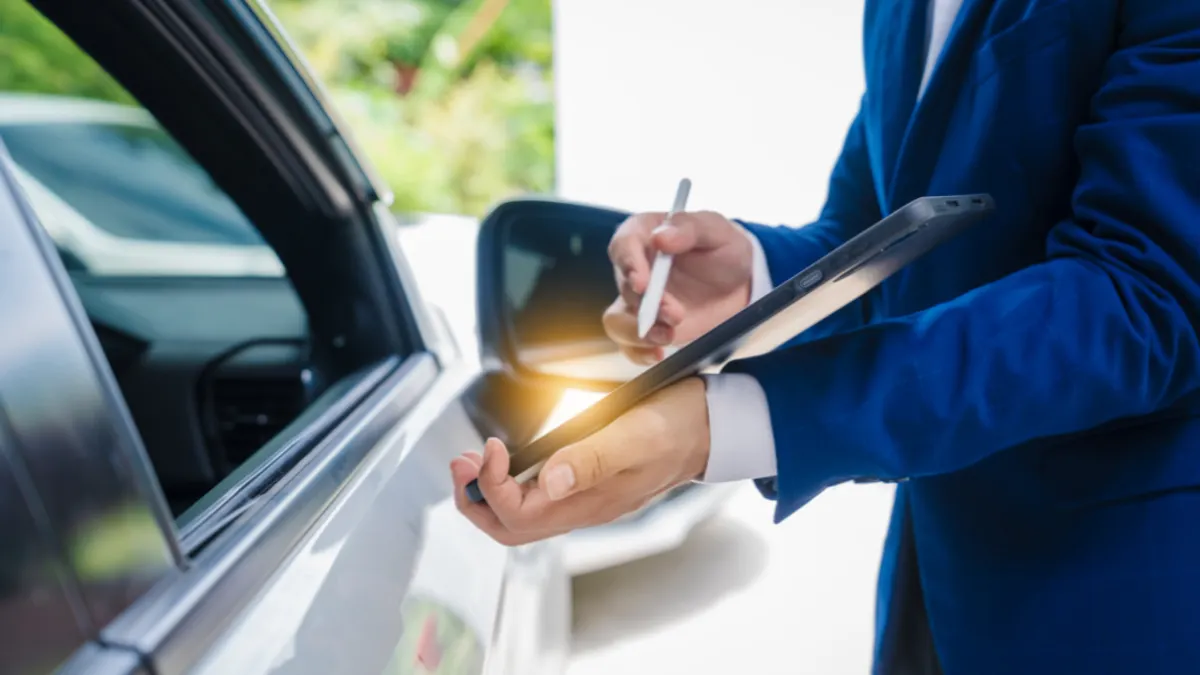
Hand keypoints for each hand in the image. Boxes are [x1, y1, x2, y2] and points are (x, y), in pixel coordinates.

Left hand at [450, 378, 710, 545]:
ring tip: (472, 458)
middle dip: (475, 498)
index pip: (518, 516)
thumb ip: (592, 458)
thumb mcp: (635, 434)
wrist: (713, 426)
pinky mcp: (589, 481)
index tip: (492, 446)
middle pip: (510, 527)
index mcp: (590, 502)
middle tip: (461, 461)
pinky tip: (507, 454)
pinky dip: (510, 480)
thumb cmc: (678, 426)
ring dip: (488, 490)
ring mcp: (585, 497)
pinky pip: (537, 497)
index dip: (493, 485)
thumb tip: (547, 481)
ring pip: (520, 514)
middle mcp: (583, 507)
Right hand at [604, 211, 752, 364]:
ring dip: (638, 332)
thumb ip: (690, 228)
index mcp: (643, 234)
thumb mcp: (716, 230)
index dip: (629, 265)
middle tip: (676, 314)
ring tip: (668, 336)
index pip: (623, 245)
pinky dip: (639, 353)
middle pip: (623, 286)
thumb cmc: (723, 249)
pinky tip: (658, 355)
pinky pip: (629, 345)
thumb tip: (661, 237)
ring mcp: (636, 301)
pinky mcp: (646, 327)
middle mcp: (633, 268)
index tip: (643, 283)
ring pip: (616, 320)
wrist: (738, 284)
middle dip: (647, 304)